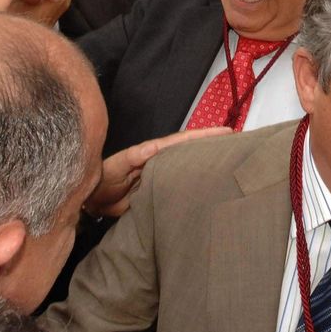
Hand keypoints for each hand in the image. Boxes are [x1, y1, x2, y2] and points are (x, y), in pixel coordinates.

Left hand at [87, 127, 230, 217]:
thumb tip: (156, 149)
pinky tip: (209, 184)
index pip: (181, 141)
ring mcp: (160, 176)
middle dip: (212, 145)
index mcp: (151, 153)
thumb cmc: (102, 180)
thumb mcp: (118, 167)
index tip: (225, 131)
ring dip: (207, 162)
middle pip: (190, 150)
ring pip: (187, 166)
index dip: (203, 136)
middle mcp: (160, 162)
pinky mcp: (158, 191)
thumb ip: (135, 158)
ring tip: (232, 159)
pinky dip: (194, 181)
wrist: (91, 200)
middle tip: (238, 142)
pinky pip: (179, 184)